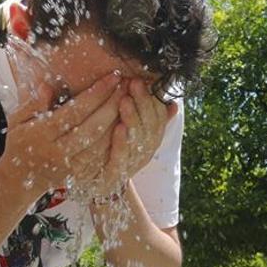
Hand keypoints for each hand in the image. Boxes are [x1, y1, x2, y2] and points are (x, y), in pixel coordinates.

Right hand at [2, 72, 124, 192]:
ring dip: (119, 121)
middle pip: (93, 127)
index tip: (112, 77)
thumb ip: (33, 103)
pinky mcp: (80, 176)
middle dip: (113, 104)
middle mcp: (58, 151)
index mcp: (42, 134)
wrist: (20, 179)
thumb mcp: (18, 120)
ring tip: (131, 100)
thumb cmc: (20, 143)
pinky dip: (117, 141)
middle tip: (127, 85)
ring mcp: (70, 166)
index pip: (75, 111)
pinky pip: (103, 158)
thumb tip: (47, 85)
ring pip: (101, 144)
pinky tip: (127, 124)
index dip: (96, 93)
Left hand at [91, 79, 176, 196]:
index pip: (159, 117)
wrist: (94, 186)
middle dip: (143, 103)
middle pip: (151, 126)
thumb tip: (173, 105)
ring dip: (133, 119)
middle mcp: (144, 153)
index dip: (153, 99)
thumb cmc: (110, 152)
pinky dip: (123, 142)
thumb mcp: (127, 132)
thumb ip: (145, 117)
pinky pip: (122, 158)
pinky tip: (119, 128)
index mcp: (149, 140)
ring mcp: (132, 166)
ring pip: (139, 141)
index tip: (142, 80)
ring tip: (125, 101)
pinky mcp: (116, 177)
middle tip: (134, 84)